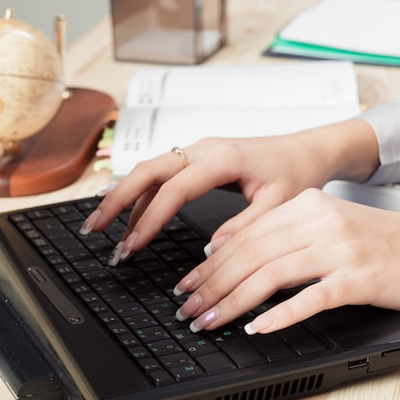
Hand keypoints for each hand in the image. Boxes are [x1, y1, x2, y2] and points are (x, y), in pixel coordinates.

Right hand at [80, 119, 378, 264]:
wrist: (306, 150)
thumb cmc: (296, 172)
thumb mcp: (280, 203)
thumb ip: (246, 226)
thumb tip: (213, 250)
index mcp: (223, 158)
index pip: (175, 189)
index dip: (150, 218)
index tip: (132, 245)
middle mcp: (204, 149)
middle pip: (148, 170)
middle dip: (117, 199)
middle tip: (93, 228)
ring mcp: (199, 150)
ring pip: (150, 170)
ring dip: (124, 196)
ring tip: (100, 226)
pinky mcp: (199, 158)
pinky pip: (162, 174)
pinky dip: (142, 194)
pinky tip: (129, 215)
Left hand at [173, 189, 399, 333]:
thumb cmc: (384, 242)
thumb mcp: (330, 224)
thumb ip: (286, 235)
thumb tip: (236, 257)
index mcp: (307, 205)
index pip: (245, 234)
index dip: (210, 263)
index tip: (188, 284)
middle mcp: (320, 221)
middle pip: (250, 254)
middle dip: (211, 284)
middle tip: (188, 308)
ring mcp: (339, 248)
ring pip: (270, 275)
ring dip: (233, 301)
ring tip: (209, 321)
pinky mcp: (358, 277)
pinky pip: (309, 298)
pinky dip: (279, 314)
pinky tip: (257, 327)